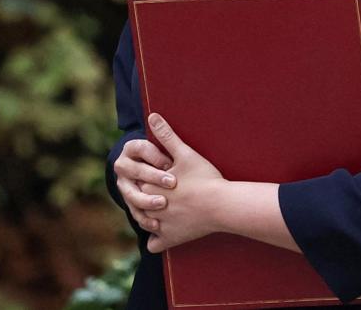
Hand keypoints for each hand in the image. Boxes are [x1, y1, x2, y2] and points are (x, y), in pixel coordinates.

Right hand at [114, 134, 176, 233]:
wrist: (156, 175)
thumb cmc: (167, 160)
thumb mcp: (170, 149)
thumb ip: (164, 134)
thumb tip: (154, 115)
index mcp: (131, 148)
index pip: (141, 148)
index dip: (155, 155)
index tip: (170, 161)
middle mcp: (123, 166)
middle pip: (134, 170)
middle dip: (152, 176)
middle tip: (172, 182)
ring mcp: (124, 185)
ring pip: (130, 193)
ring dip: (145, 199)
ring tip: (162, 203)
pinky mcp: (130, 202)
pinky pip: (134, 211)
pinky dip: (144, 218)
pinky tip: (156, 225)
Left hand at [143, 112, 225, 252]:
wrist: (222, 204)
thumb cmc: (205, 178)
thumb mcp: (184, 153)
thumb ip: (166, 135)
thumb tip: (152, 116)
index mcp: (150, 185)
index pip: (137, 182)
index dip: (148, 178)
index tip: (161, 176)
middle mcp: (150, 206)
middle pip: (139, 202)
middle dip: (146, 197)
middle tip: (160, 193)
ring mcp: (160, 225)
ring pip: (144, 222)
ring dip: (148, 217)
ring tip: (159, 210)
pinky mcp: (171, 239)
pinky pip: (155, 244)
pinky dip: (156, 241)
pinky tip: (162, 234)